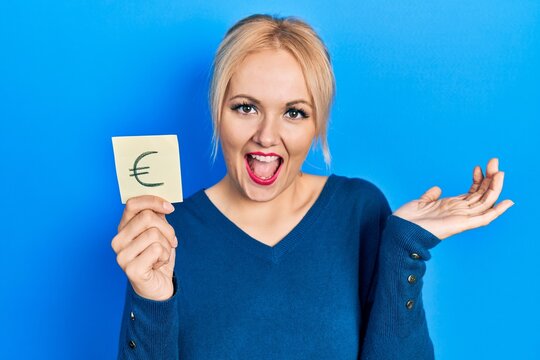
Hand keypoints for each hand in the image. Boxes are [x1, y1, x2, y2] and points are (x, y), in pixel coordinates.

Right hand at [111, 195, 177, 300]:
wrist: (158, 287)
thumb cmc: (158, 258)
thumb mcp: (159, 233)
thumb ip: (157, 217)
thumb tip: (163, 203)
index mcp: (123, 228)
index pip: (133, 204)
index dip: (153, 201)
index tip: (169, 208)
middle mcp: (118, 240)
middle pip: (147, 217)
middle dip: (167, 228)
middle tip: (171, 241)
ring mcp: (122, 256)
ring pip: (154, 234)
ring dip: (167, 245)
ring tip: (162, 255)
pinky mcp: (131, 269)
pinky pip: (156, 250)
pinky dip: (165, 256)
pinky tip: (158, 264)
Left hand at [393, 158, 513, 239]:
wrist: (400, 230)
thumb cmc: (408, 220)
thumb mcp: (421, 202)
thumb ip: (431, 196)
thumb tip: (438, 188)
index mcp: (451, 207)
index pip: (472, 192)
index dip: (478, 179)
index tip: (478, 166)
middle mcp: (459, 212)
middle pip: (481, 194)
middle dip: (489, 178)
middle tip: (494, 161)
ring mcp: (462, 218)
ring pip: (485, 202)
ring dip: (495, 187)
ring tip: (500, 171)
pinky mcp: (462, 225)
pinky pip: (484, 218)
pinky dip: (496, 211)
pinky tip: (507, 202)